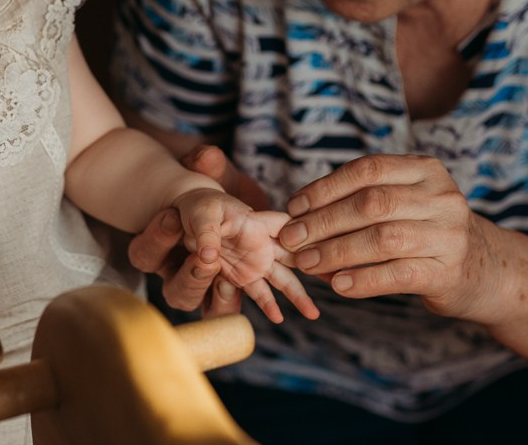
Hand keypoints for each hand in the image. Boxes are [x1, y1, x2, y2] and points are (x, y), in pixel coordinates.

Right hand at [128, 145, 259, 316]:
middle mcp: (182, 273)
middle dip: (192, 277)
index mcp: (161, 248)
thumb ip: (205, 165)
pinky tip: (278, 313)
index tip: (171, 218)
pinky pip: (247, 300)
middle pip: (176, 290)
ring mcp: (213, 282)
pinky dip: (263, 304)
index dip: (157, 238)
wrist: (231, 207)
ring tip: (232, 282)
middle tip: (206, 261)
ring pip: (208, 304)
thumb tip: (208, 156)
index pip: (145, 253)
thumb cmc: (208, 192)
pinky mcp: (242, 282)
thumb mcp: (206, 173)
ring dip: (223, 297)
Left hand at [173, 187, 318, 322]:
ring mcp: (256, 260)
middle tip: (339, 280)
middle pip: (298, 254)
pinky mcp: (244, 275)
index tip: (328, 249)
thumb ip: (207, 234)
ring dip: (298, 295)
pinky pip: (260, 292)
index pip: (290, 227)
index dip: (310, 236)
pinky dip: (269, 305)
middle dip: (318, 266)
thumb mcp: (200, 214)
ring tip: (313, 315)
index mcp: (258, 221)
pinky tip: (279, 319)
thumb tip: (208, 257)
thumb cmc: (198, 208)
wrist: (188, 218)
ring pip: (283, 279)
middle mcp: (263, 242)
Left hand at [280, 154, 496, 318]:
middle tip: (291, 239)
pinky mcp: (448, 272)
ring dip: (336, 252)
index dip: (325, 188)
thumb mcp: (403, 203)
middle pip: (371, 204)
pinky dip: (363, 280)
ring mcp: (449, 235)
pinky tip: (338, 284)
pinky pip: (398, 274)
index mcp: (425, 170)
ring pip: (382, 238)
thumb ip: (361, 202)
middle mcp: (441, 197)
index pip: (367, 170)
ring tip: (306, 263)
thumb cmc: (426, 232)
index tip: (293, 207)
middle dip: (323, 222)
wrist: (484, 269)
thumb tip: (299, 218)